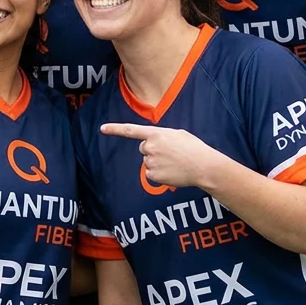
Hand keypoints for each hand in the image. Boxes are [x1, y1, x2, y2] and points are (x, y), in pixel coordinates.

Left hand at [100, 123, 226, 189]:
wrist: (203, 166)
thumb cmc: (194, 148)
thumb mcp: (178, 134)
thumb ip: (162, 135)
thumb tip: (154, 141)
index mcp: (156, 133)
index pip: (131, 130)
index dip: (115, 129)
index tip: (102, 129)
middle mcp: (150, 147)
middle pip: (143, 148)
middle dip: (153, 150)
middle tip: (170, 153)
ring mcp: (151, 161)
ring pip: (148, 162)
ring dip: (158, 162)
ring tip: (174, 162)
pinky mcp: (153, 175)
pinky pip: (151, 174)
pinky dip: (159, 174)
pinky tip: (172, 172)